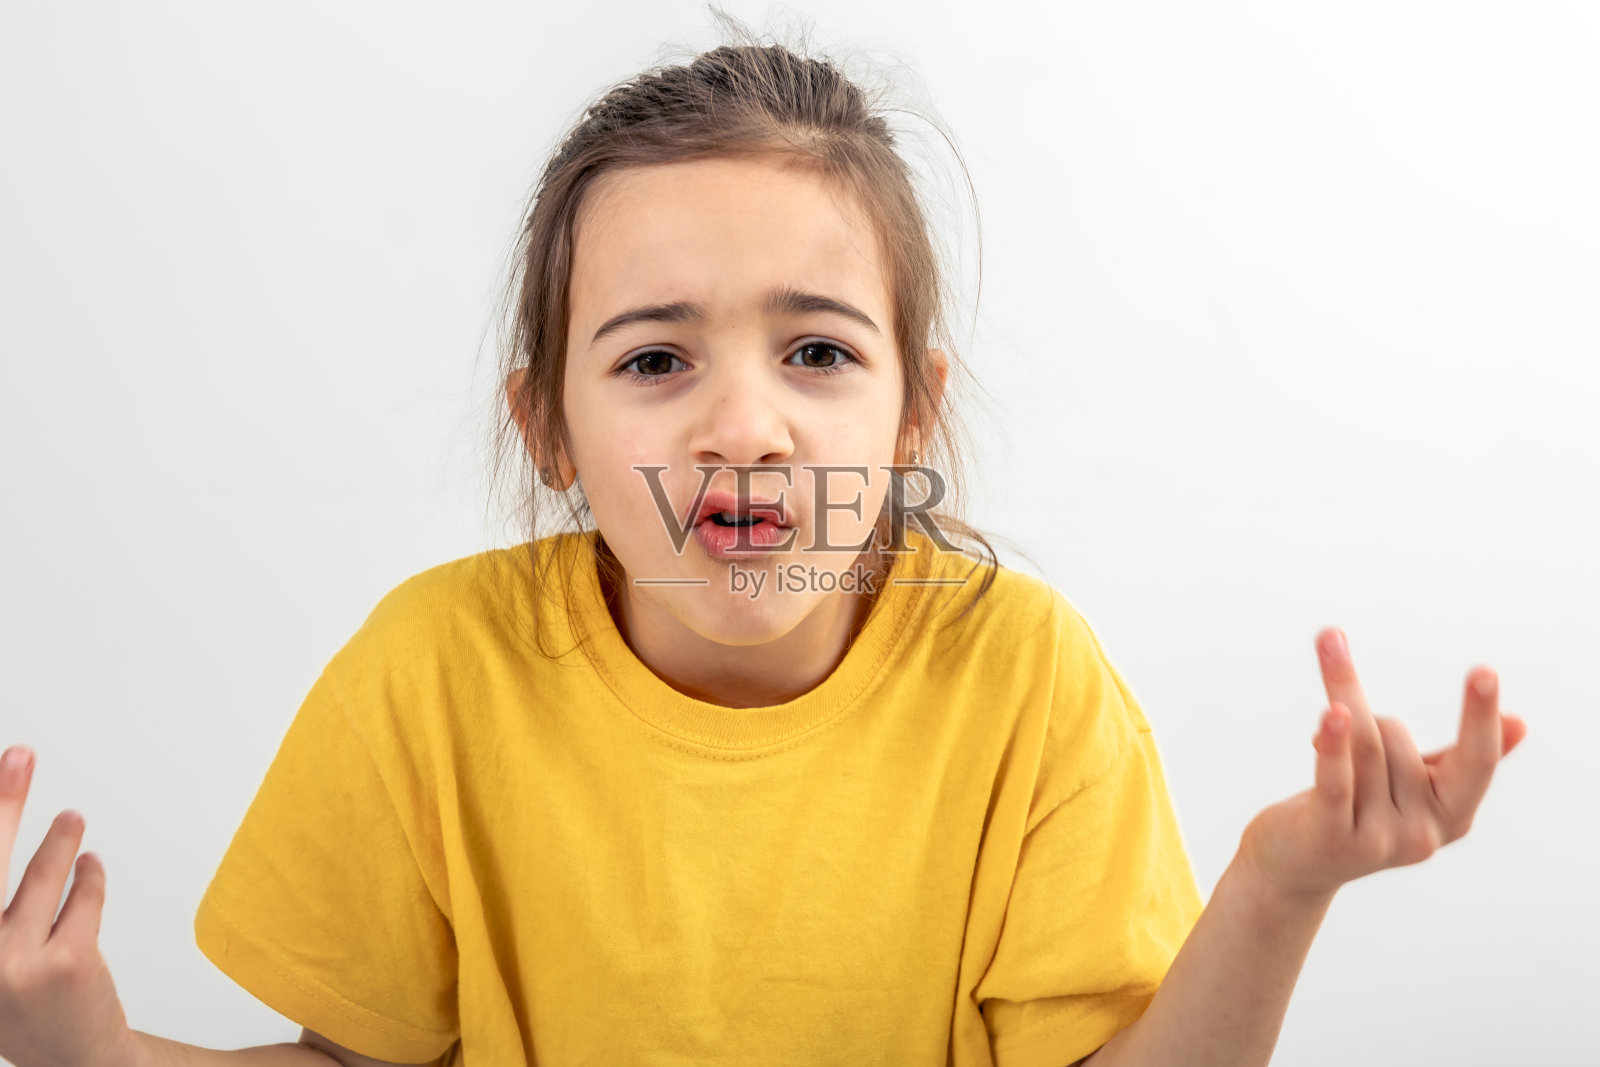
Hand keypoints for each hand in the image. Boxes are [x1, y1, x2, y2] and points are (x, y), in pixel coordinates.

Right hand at [0, 744, 138, 1066]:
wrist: (72, 1061)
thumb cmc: (21, 1002)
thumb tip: (6, 822)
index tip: (2, 776)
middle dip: (3, 803)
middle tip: (20, 756)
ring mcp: (16, 963)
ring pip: (44, 874)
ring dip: (59, 840)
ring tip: (71, 818)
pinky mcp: (67, 962)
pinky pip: (85, 896)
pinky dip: (90, 877)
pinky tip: (90, 865)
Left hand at [1238, 628, 1528, 903]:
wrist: (1295, 868)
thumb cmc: (1359, 814)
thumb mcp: (1414, 789)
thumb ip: (1459, 759)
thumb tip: (1520, 722)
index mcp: (1452, 816)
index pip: (1476, 761)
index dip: (1480, 718)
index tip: (1484, 672)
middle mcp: (1422, 834)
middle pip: (1395, 737)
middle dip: (1363, 714)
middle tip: (1338, 720)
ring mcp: (1379, 841)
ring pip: (1362, 746)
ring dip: (1338, 719)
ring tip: (1322, 727)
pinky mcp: (1332, 838)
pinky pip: (1336, 782)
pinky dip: (1334, 746)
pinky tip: (1331, 715)